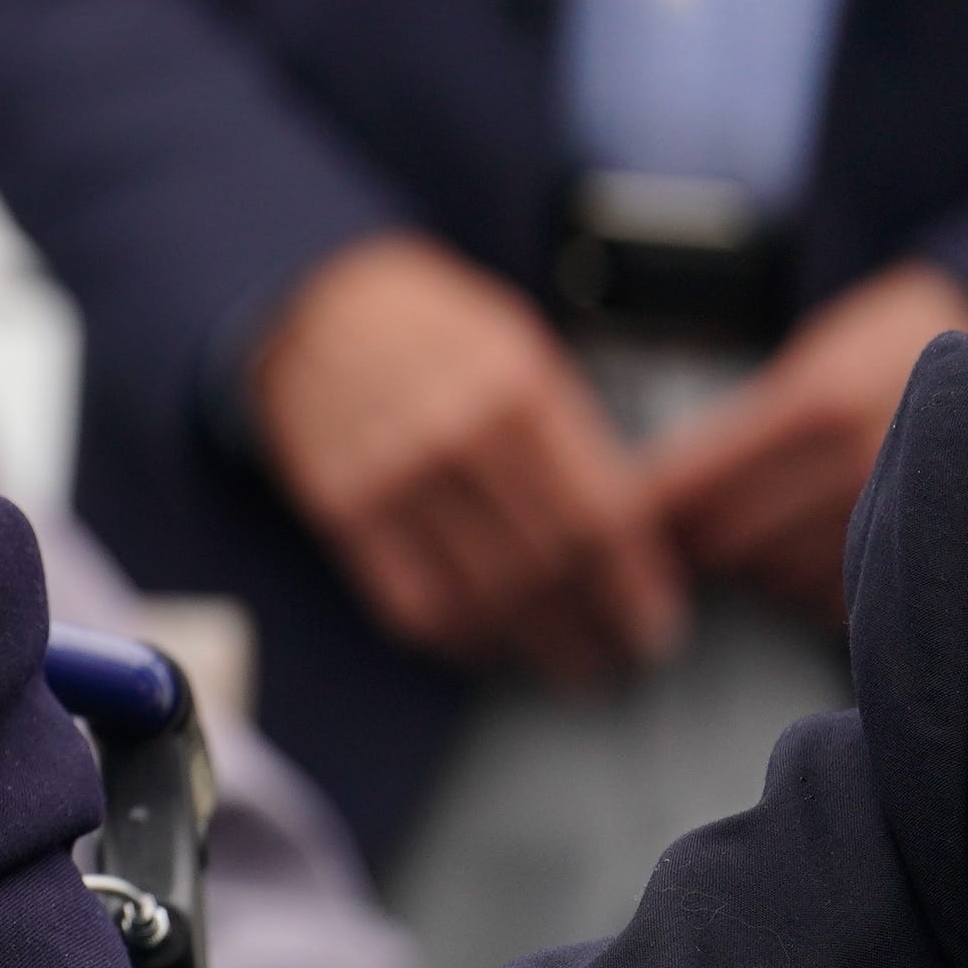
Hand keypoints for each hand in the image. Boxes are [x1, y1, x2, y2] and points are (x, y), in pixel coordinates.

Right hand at [250, 233, 685, 682]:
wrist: (311, 303)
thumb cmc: (432, 328)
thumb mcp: (521, 348)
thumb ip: (571, 434)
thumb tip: (631, 530)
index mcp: (518, 390)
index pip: (598, 516)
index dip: (635, 585)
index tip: (656, 623)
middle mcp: (456, 438)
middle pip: (548, 567)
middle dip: (596, 629)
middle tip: (621, 657)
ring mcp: (393, 478)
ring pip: (483, 597)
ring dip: (535, 646)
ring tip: (566, 664)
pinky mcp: (342, 510)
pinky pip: (411, 603)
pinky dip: (459, 640)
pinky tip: (490, 646)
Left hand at [643, 261, 967, 632]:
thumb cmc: (886, 358)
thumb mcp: (812, 363)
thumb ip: (744, 429)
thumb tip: (651, 497)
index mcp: (817, 403)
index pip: (696, 482)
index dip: (648, 509)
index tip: (615, 520)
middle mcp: (858, 462)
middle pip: (726, 539)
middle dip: (692, 542)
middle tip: (669, 540)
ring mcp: (899, 514)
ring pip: (773, 576)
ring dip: (747, 568)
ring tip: (746, 541)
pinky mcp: (922, 558)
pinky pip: (829, 600)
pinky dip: (802, 588)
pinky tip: (801, 557)